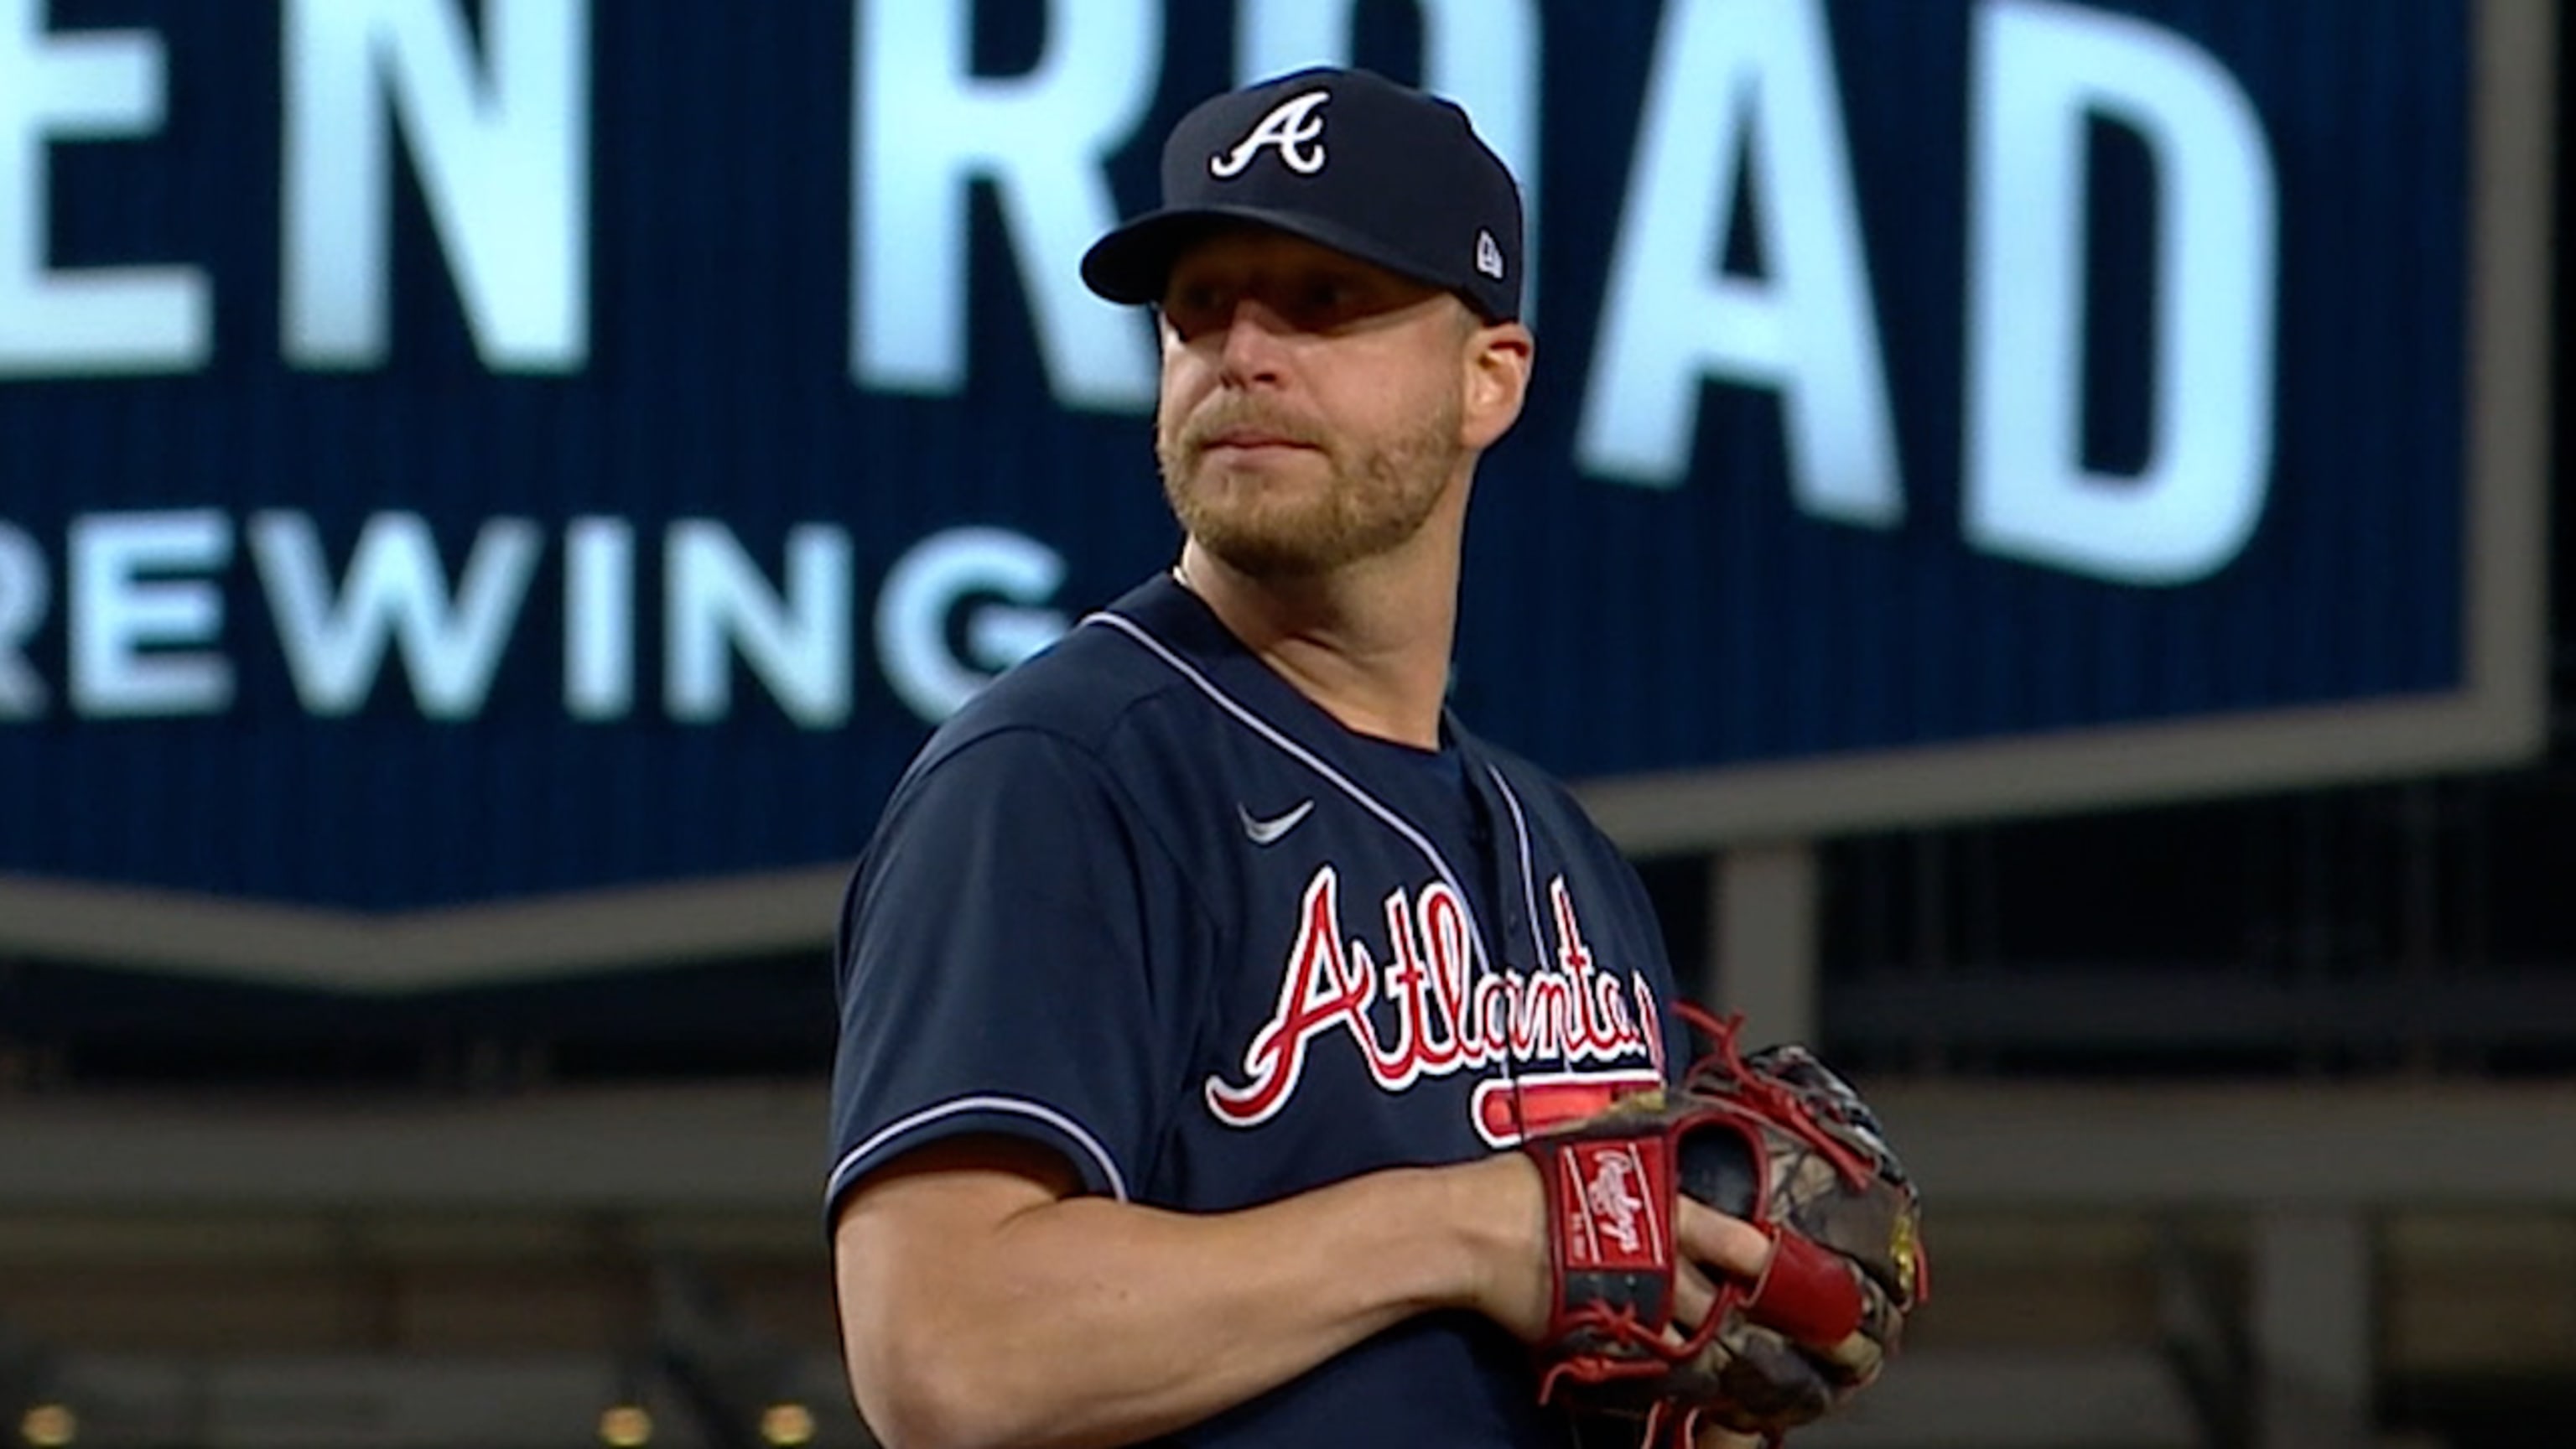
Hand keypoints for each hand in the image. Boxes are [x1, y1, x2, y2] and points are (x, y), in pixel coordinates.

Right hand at [1450, 1154, 1772, 1344]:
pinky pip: (1646, 1358)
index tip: (1781, 1265)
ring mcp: (1632, 1308)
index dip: (1769, 1261)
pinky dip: (1659, 1356)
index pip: (1740, 1245)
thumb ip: (1632, 1146)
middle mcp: (1659, 1265)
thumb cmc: (1522, 1180)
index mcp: (1665, 1212)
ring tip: (1713, 1336)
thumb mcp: (1591, 1143)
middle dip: (1741, 1310)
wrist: (1470, 1230)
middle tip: (1754, 1311)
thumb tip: (1652, 1113)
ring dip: (1703, 1337)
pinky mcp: (1600, 1340)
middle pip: (1722, 1304)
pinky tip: (1663, 1349)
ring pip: (1689, 1340)